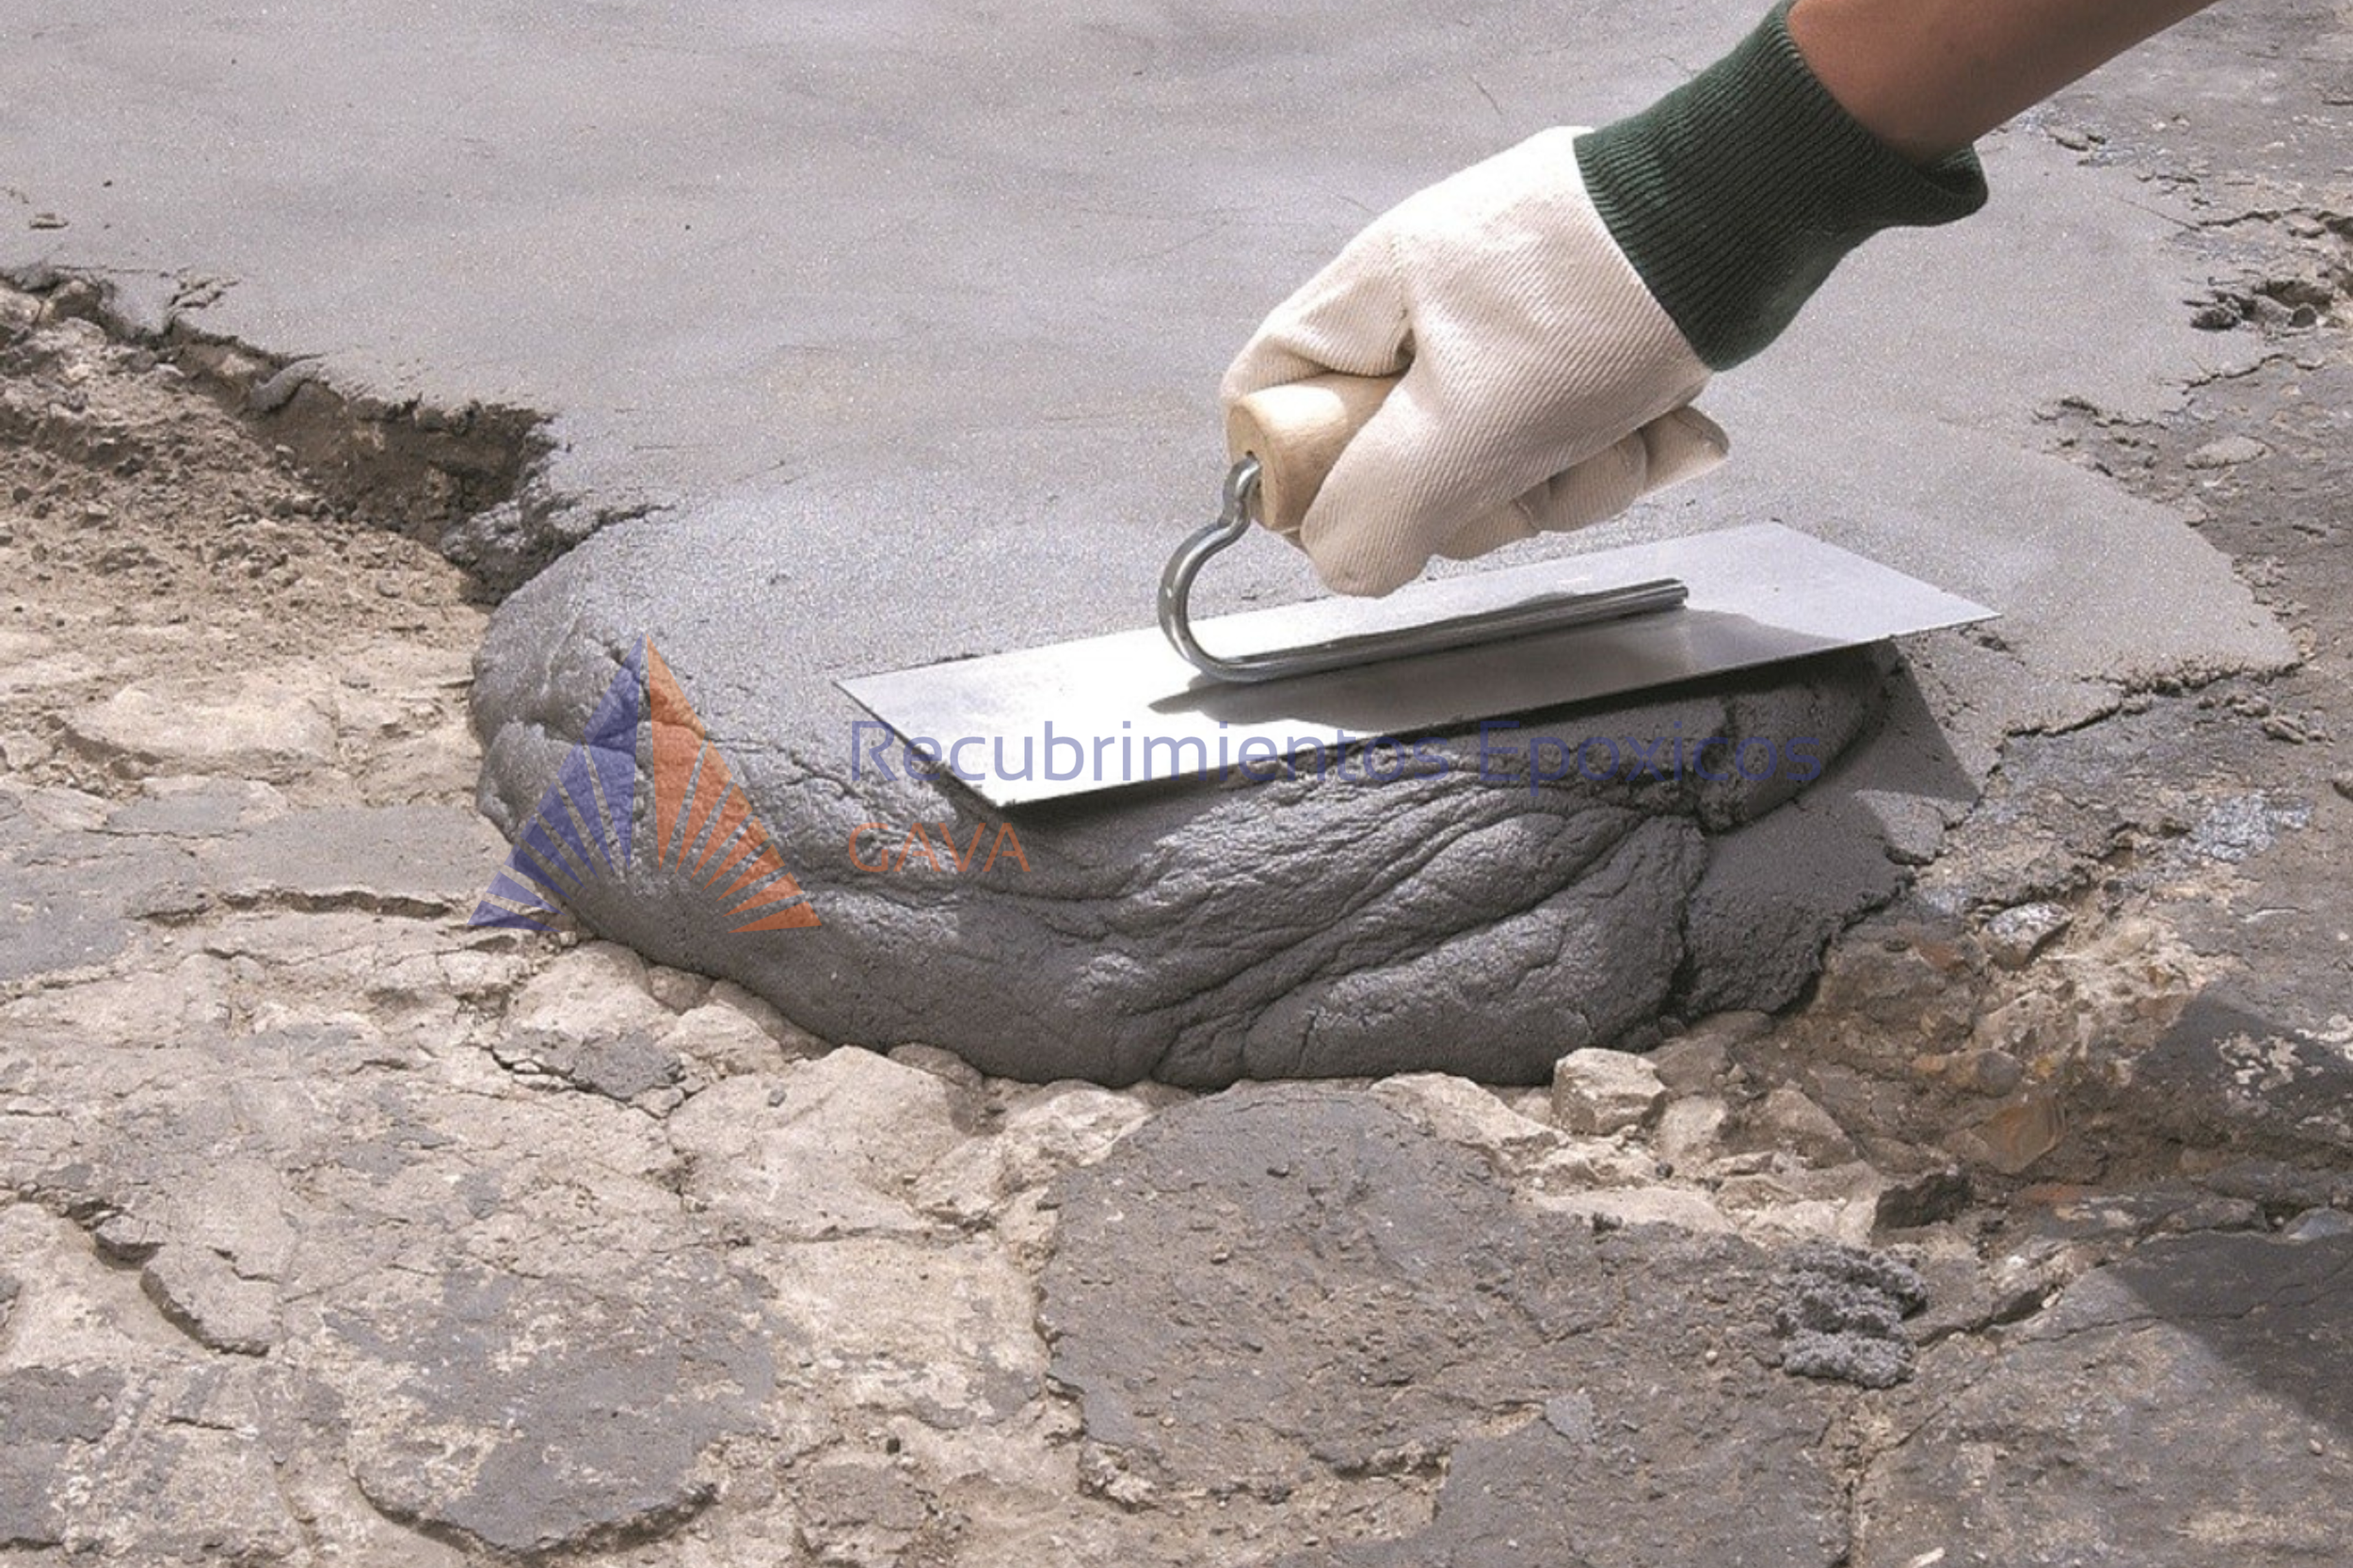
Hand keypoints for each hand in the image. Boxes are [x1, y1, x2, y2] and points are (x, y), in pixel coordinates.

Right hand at [1221, 129, 1726, 596]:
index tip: (1356, 520)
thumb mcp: (1469, 428)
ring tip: (1617, 434)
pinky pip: (1568, 435)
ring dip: (1570, 477)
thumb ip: (1380, 511)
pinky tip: (1660, 423)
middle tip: (1521, 473)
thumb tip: (1340, 565)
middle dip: (1478, 496)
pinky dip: (1621, 446)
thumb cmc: (1608, 291)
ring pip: (1495, 461)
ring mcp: (1507, 327)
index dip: (1292, 477)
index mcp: (1367, 305)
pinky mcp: (1580, 340)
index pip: (1265, 399)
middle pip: (1394, 459)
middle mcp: (1425, 311)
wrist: (1747, 216)